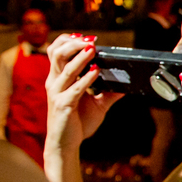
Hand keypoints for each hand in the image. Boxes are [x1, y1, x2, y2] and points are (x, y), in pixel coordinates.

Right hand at [45, 33, 121, 154]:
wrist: (65, 144)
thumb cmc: (77, 123)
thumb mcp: (97, 105)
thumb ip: (109, 93)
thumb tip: (127, 84)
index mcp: (59, 79)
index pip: (57, 52)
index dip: (69, 41)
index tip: (87, 37)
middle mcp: (54, 83)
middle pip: (57, 54)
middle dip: (73, 44)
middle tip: (90, 40)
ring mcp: (57, 93)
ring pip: (64, 69)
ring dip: (80, 58)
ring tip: (92, 49)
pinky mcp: (63, 105)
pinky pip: (74, 89)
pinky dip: (85, 79)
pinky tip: (96, 72)